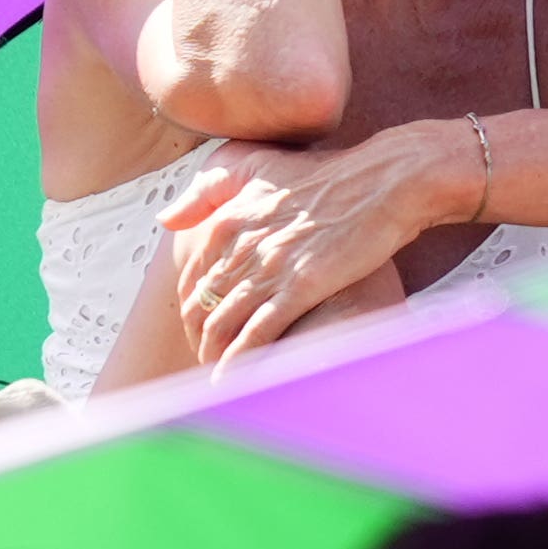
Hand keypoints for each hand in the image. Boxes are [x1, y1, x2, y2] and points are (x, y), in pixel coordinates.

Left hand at [160, 119, 471, 358]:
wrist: (383, 181)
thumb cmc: (327, 175)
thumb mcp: (258, 167)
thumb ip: (207, 191)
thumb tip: (164, 219)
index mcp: (228, 218)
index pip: (192, 277)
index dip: (192, 310)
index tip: (201, 330)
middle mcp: (241, 244)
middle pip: (202, 306)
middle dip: (199, 340)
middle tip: (208, 360)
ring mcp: (270, 267)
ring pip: (224, 324)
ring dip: (215, 356)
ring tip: (219, 379)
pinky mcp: (301, 287)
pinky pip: (258, 333)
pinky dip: (240, 361)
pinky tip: (234, 381)